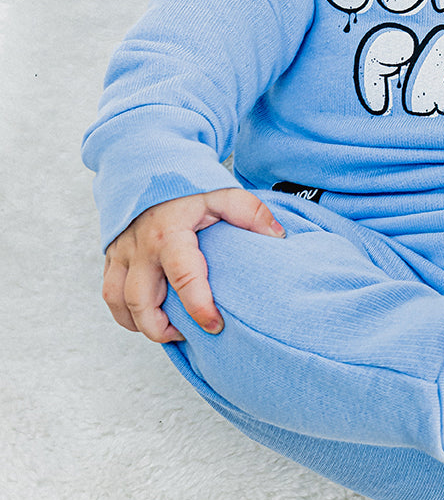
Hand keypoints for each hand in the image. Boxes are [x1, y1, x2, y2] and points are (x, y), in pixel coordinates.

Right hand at [102, 187, 284, 342]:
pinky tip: (147, 317)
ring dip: (140, 324)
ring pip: (119, 302)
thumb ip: (251, 213)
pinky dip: (125, 313)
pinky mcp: (112, 256)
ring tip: (169, 330)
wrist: (148, 165)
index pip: (183, 277)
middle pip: (141, 301)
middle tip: (190, 334)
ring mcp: (122, 253)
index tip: (215, 325)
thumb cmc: (186, 183)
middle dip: (162, 329)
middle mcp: (141, 247)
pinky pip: (110, 294)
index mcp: (170, 233)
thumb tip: (277, 236)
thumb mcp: (222, 193)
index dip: (198, 307)